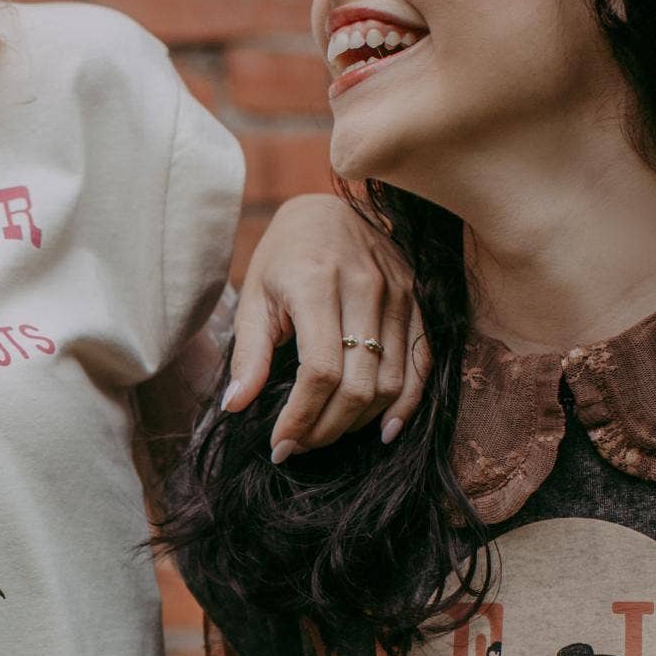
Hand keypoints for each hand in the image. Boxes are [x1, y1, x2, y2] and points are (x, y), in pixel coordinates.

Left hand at [227, 193, 424, 458]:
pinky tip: (382, 430)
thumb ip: (248, 353)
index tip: (280, 445)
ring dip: (359, 422)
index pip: (319, 371)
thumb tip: (234, 406)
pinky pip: (421, 363)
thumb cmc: (283, 256)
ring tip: (327, 434)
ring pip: (391, 381)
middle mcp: (365, 287)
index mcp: (317, 283)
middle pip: (358, 384)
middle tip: (300, 446)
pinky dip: (406, 404)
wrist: (327, 209)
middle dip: (327, 428)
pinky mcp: (417, 299)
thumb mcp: (254, 297)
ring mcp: (398, 293)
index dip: (301, 418)